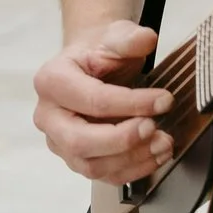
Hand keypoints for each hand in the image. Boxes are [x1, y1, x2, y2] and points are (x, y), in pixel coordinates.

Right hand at [32, 21, 177, 183]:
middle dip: (122, 139)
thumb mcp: (114, 37)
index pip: (92, 100)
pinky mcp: (76, 158)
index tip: (164, 100)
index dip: (132, 103)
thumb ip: (129, 38)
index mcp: (51, 81)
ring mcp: (59, 141)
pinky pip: (103, 176)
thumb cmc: (98, 54)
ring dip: (131, 159)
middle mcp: (48, 116)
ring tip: (163, 143)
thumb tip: (146, 40)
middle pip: (80, 141)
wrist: (92, 67)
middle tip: (154, 127)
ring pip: (91, 165)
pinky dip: (132, 170)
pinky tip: (155, 154)